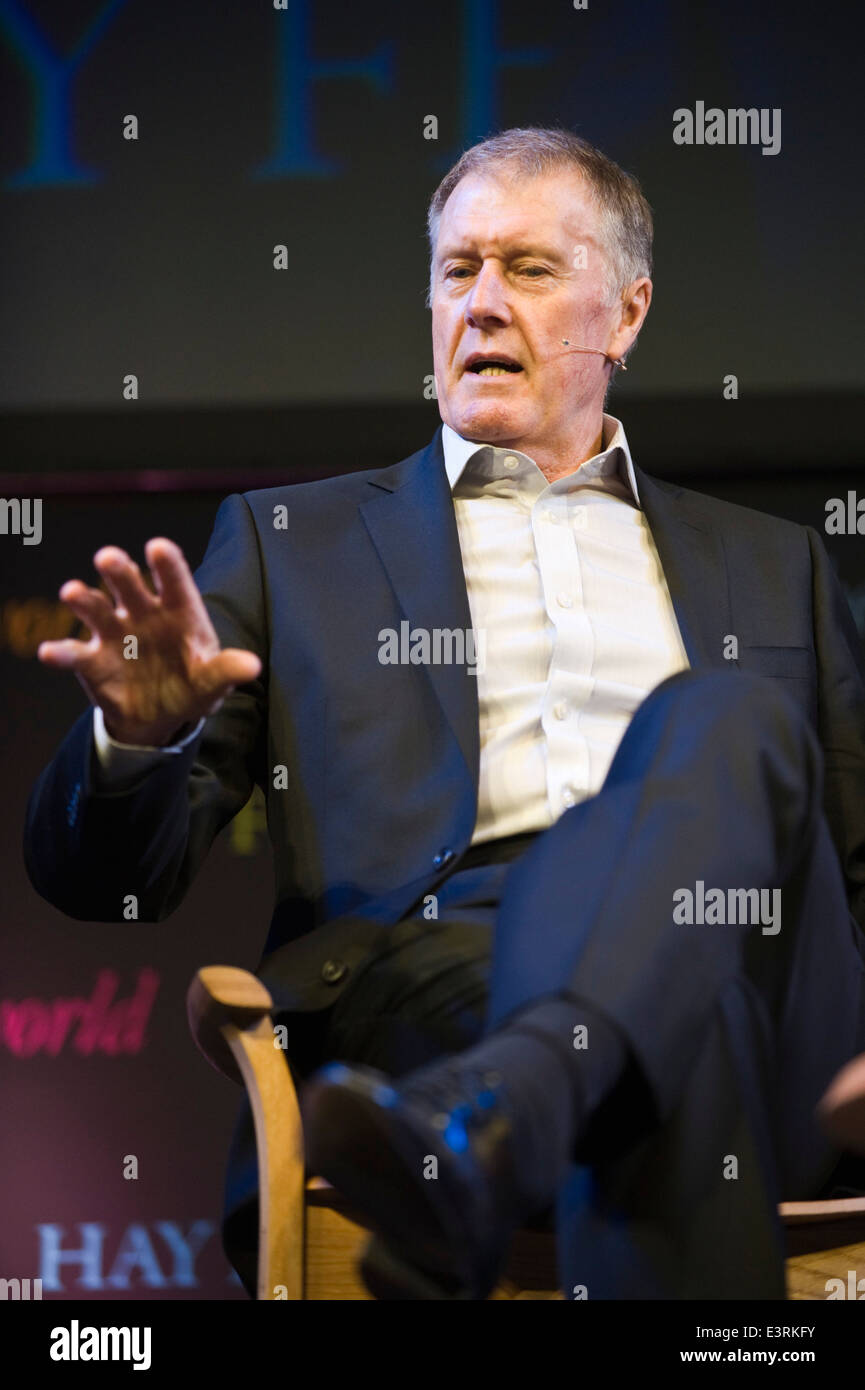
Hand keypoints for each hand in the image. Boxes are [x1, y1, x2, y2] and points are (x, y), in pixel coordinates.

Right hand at [37, 537, 261, 746]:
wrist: (160, 714)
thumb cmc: (192, 684)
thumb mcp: (212, 681)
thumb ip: (226, 670)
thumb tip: (252, 666)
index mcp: (178, 611)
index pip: (175, 583)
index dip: (167, 565)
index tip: (158, 547)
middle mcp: (143, 613)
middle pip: (129, 585)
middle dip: (119, 571)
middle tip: (108, 557)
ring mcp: (114, 633)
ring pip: (96, 609)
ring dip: (83, 600)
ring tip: (72, 592)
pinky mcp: (91, 660)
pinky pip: (73, 653)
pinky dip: (60, 653)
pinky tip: (49, 652)